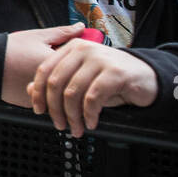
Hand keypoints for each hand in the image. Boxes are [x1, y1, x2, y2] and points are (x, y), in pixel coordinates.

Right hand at [1, 23, 83, 106]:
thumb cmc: (10, 49)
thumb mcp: (38, 36)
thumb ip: (63, 33)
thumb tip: (81, 28)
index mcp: (56, 65)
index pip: (81, 70)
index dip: (86, 68)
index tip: (90, 67)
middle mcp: (51, 83)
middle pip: (73, 88)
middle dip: (79, 85)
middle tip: (83, 81)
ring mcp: (41, 95)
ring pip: (61, 99)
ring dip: (65, 96)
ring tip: (67, 90)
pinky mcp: (30, 102)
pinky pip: (46, 104)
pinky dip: (49, 100)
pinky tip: (49, 92)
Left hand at [28, 40, 158, 136]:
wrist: (147, 78)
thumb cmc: (112, 80)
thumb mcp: (81, 80)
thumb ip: (57, 82)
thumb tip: (30, 89)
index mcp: (71, 48)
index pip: (45, 70)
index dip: (38, 92)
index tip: (38, 110)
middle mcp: (84, 49)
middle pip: (56, 82)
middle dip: (55, 109)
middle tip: (59, 124)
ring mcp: (100, 59)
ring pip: (72, 92)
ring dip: (72, 116)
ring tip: (77, 128)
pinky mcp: (115, 72)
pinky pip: (92, 98)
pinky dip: (89, 114)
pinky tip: (91, 122)